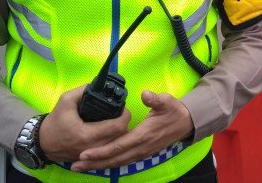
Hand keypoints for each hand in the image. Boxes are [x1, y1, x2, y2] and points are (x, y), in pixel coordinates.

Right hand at [39, 85, 130, 162]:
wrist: (43, 143)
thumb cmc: (55, 122)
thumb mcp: (65, 101)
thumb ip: (83, 90)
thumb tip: (98, 84)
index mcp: (87, 134)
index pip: (117, 127)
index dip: (124, 115)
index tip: (123, 107)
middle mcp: (93, 147)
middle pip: (121, 135)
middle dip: (124, 122)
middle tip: (121, 112)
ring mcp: (93, 154)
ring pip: (117, 143)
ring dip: (120, 131)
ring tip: (116, 119)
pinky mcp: (92, 158)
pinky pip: (109, 149)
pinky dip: (113, 139)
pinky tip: (109, 130)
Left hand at [71, 91, 193, 171]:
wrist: (186, 123)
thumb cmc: (174, 111)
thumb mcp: (166, 101)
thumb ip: (155, 98)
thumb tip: (145, 93)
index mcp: (143, 135)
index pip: (118, 146)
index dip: (101, 151)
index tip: (85, 153)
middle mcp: (140, 147)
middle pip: (114, 159)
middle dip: (94, 163)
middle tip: (75, 165)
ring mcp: (141, 152)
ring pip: (117, 162)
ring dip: (99, 165)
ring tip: (81, 167)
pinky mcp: (141, 153)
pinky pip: (122, 161)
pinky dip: (109, 163)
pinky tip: (98, 163)